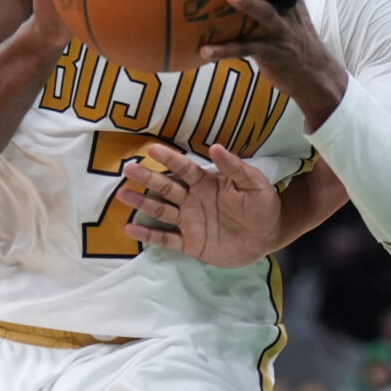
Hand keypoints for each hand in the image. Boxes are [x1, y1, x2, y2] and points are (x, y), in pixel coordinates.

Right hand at [117, 142, 281, 266]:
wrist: (267, 237)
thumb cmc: (262, 205)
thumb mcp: (253, 184)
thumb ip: (235, 168)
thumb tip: (216, 147)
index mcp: (207, 183)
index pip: (185, 168)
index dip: (170, 159)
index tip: (152, 149)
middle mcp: (193, 200)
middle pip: (166, 187)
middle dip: (148, 178)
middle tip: (129, 169)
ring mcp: (189, 221)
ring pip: (161, 210)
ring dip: (142, 203)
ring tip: (123, 195)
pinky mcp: (190, 243)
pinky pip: (165, 238)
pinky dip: (148, 234)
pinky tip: (130, 228)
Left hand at [200, 0, 348, 128]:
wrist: (314, 74)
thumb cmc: (290, 35)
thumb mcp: (284, 9)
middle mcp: (288, 7)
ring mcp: (281, 30)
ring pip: (265, 14)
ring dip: (247, 3)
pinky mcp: (272, 53)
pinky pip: (245, 50)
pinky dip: (224, 50)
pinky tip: (202, 50)